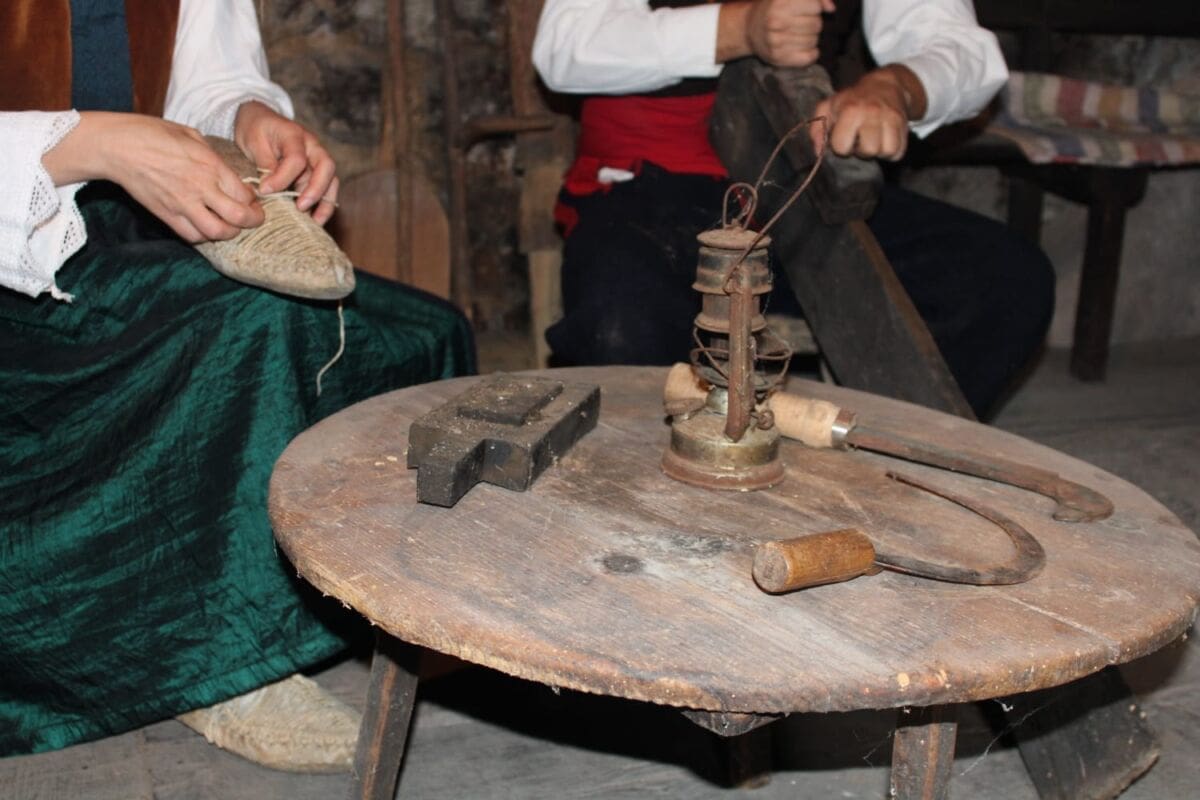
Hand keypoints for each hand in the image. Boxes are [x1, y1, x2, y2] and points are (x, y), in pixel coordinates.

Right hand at [44, 111, 264, 242]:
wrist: (116, 146)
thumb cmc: (151, 133)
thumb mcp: (190, 134)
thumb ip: (212, 155)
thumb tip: (226, 172)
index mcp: (210, 164)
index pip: (244, 193)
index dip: (254, 201)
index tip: (253, 200)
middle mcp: (200, 187)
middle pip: (238, 217)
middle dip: (252, 222)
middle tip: (253, 219)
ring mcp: (182, 204)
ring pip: (217, 233)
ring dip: (229, 233)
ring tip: (231, 226)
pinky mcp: (166, 215)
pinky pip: (192, 236)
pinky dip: (204, 237)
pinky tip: (206, 228)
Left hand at [234, 101, 338, 225]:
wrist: (259, 120)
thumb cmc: (255, 129)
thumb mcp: (253, 142)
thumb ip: (264, 163)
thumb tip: (269, 189)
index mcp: (295, 135)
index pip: (296, 159)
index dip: (282, 178)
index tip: (265, 191)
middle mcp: (312, 147)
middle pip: (326, 167)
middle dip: (315, 190)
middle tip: (300, 207)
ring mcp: (317, 160)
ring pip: (331, 181)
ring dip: (325, 202)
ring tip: (314, 222)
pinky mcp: (316, 172)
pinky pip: (326, 189)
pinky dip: (323, 205)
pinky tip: (313, 220)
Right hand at [718, 0, 834, 66]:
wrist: (750, 29)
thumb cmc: (774, 9)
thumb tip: (830, 9)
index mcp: (780, 2)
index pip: (815, 7)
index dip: (815, 8)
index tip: (806, 10)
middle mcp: (776, 21)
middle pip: (816, 25)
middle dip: (814, 23)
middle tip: (802, 24)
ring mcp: (776, 41)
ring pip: (813, 41)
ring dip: (811, 38)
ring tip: (800, 35)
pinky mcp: (778, 58)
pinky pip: (808, 57)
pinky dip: (811, 53)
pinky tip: (804, 48)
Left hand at [812, 65, 925, 160]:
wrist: (884, 85)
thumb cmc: (851, 100)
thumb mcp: (828, 107)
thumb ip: (817, 128)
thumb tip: (818, 151)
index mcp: (850, 110)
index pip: (841, 146)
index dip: (840, 146)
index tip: (844, 137)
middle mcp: (872, 113)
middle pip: (868, 151)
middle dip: (862, 150)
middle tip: (860, 140)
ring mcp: (891, 118)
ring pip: (887, 151)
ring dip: (878, 152)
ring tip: (873, 141)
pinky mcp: (904, 125)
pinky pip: (899, 152)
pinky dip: (892, 152)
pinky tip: (884, 142)